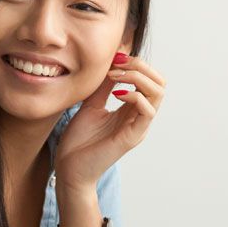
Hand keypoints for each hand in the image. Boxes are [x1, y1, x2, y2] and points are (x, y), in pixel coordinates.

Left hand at [54, 52, 165, 190]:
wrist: (69, 168)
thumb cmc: (79, 141)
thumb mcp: (91, 104)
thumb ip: (103, 86)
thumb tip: (112, 63)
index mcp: (131, 110)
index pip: (149, 80)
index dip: (136, 64)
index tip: (115, 58)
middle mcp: (139, 117)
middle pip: (159, 83)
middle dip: (141, 66)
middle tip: (118, 64)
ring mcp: (138, 127)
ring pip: (158, 94)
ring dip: (138, 77)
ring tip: (116, 76)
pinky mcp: (132, 137)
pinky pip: (147, 111)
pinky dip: (135, 96)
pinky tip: (116, 94)